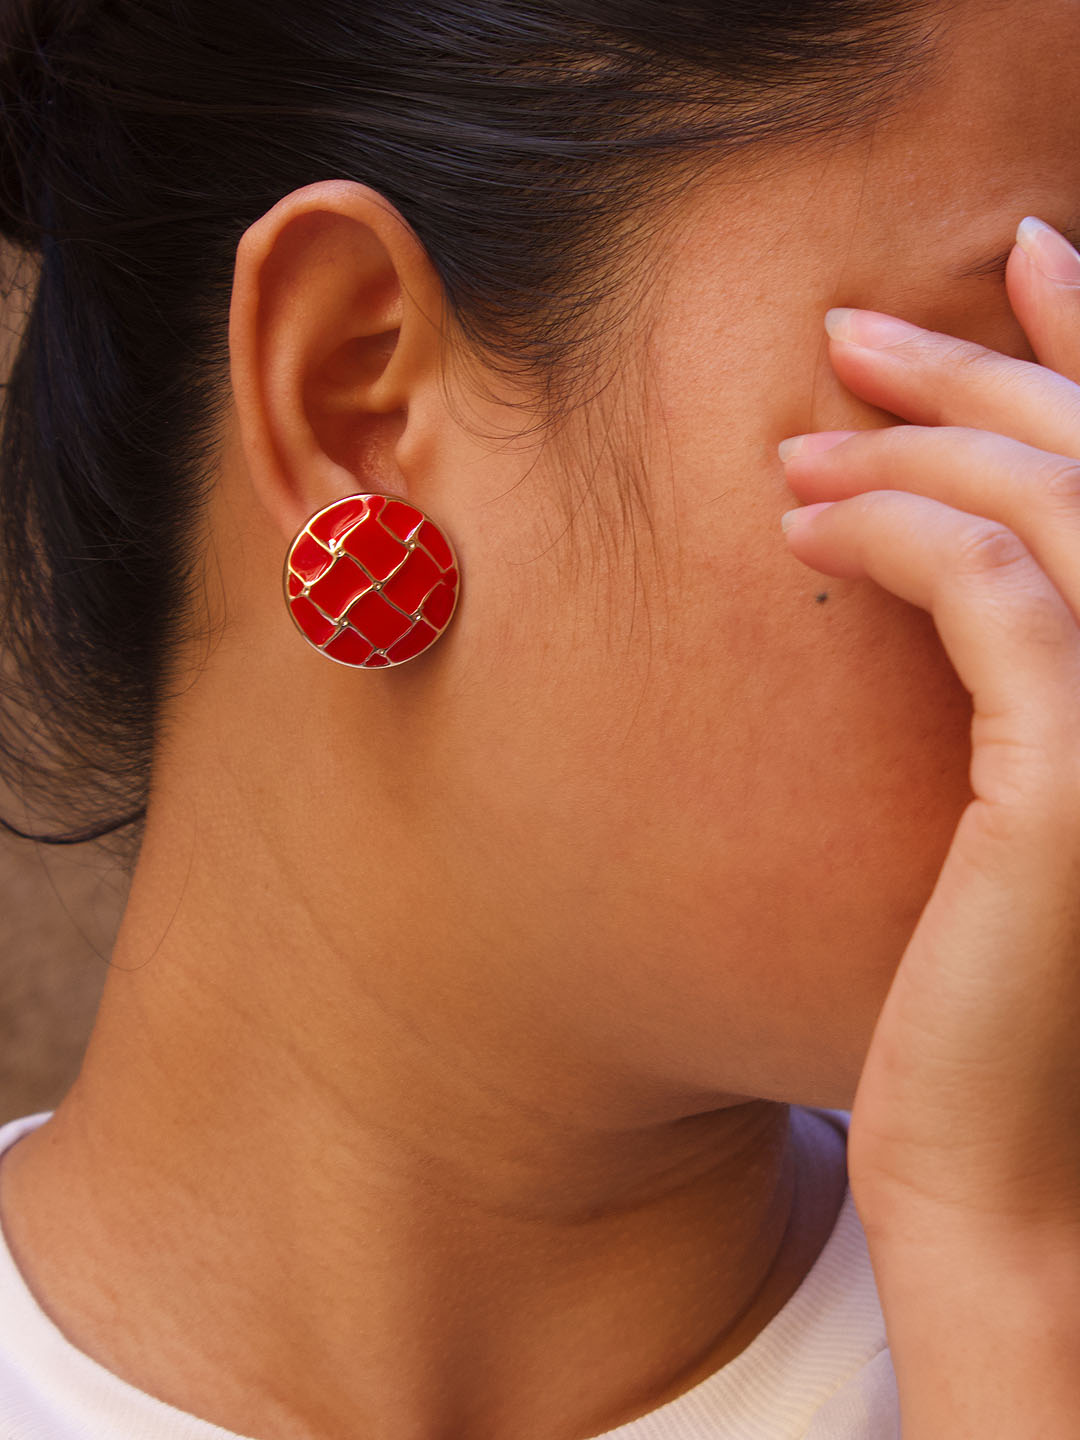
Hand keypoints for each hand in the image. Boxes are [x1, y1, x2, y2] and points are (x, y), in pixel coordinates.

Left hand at [778, 217, 1079, 1431]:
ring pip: (1055, 505)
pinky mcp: (1078, 781)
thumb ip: (1021, 674)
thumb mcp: (1026, 810)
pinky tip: (804, 524)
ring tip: (800, 442)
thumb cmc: (996, 1015)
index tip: (1023, 254)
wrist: (1006, 1189)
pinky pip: (996, 594)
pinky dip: (900, 532)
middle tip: (858, 327)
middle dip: (989, 365)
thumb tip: (943, 554)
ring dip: (920, 442)